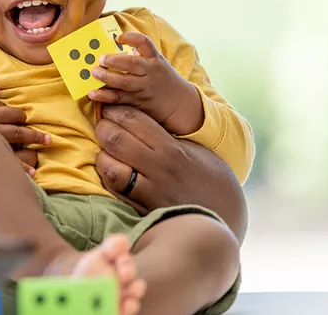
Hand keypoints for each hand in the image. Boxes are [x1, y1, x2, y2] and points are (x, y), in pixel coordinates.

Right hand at [0, 83, 49, 175]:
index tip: (26, 118)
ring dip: (29, 154)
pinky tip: (28, 174)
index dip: (20, 116)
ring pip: (14, 149)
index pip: (11, 114)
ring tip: (39, 159)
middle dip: (34, 136)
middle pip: (18, 132)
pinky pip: (4, 163)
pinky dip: (18, 168)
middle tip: (48, 140)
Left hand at [87, 32, 203, 136]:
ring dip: (107, 78)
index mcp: (154, 59)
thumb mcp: (156, 64)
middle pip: (133, 64)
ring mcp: (145, 88)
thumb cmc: (162, 79)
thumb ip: (140, 57)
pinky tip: (93, 93)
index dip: (131, 38)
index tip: (118, 37)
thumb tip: (111, 50)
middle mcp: (151, 72)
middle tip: (101, 59)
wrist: (179, 102)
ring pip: (125, 82)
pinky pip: (120, 98)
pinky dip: (105, 96)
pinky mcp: (138, 102)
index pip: (145, 43)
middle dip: (115, 61)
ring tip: (94, 73)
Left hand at [92, 104, 247, 238]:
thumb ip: (169, 138)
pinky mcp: (144, 212)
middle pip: (116, 140)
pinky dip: (108, 179)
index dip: (116, 111)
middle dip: (103, 128)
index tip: (110, 108)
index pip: (134, 120)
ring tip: (105, 151)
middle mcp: (159, 169)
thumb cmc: (213, 181)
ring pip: (110, 168)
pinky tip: (110, 171)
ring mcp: (150, 193)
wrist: (225, 218)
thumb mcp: (197, 151)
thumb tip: (140, 121)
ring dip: (102, 156)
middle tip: (102, 125)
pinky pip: (115, 193)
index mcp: (173, 149)